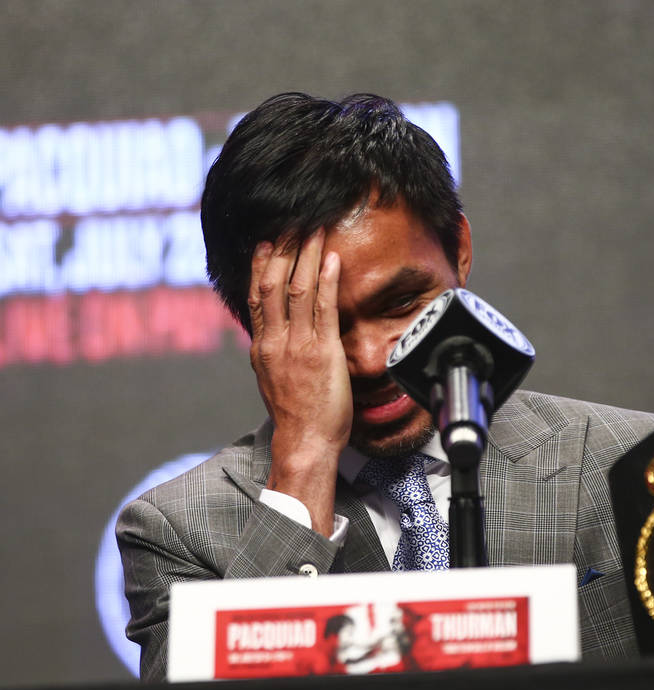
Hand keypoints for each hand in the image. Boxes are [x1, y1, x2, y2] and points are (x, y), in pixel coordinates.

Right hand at [247, 230, 348, 535]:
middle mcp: (275, 341)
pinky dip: (329, 281)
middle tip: (291, 221)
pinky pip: (325, 308)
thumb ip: (274, 354)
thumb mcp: (275, 380)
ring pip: (298, 289)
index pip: (257, 296)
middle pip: (273, 284)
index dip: (261, 265)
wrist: (304, 442)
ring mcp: (298, 345)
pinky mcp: (323, 352)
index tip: (266, 240)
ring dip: (308, 255)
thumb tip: (273, 340)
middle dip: (283, 250)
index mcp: (263, 347)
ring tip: (315, 229)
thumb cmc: (296, 417)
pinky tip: (334, 260)